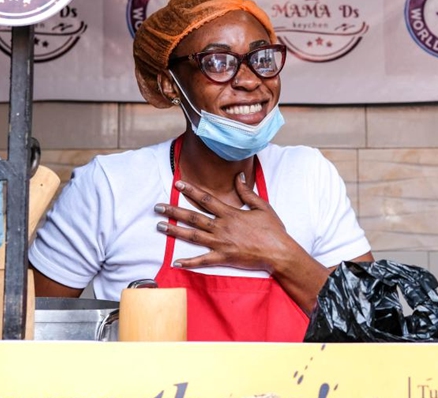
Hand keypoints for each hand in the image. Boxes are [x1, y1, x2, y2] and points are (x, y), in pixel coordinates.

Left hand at [154, 174, 305, 272]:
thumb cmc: (273, 230)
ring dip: (174, 231)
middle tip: (158, 207)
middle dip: (174, 211)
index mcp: (230, 213)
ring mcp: (221, 244)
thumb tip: (239, 176)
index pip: (206, 199)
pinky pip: (203, 260)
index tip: (177, 184)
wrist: (279, 252)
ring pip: (193, 236)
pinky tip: (176, 261)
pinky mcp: (224, 258)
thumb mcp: (262, 206)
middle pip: (193, 217)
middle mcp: (222, 227)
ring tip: (159, 226)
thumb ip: (247, 192)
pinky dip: (189, 262)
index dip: (190, 191)